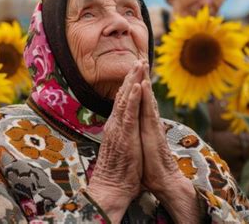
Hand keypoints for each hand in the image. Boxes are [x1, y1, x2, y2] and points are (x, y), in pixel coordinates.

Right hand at [87, 60, 144, 222]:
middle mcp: (115, 125)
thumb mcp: (122, 152)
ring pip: (125, 100)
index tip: (134, 72)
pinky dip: (132, 98)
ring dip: (132, 81)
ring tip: (138, 64)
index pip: (122, 103)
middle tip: (138, 59)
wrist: (110, 189)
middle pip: (122, 96)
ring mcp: (119, 129)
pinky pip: (129, 113)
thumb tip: (124, 137)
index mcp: (116, 128)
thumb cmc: (118, 174)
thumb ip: (123, 141)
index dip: (128, 86)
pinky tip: (136, 86)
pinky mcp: (124, 135)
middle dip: (131, 77)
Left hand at [139, 64, 199, 222]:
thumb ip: (140, 138)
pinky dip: (145, 97)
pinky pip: (148, 111)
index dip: (137, 88)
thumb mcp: (141, 149)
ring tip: (141, 64)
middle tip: (138, 60)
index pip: (141, 103)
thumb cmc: (151, 169)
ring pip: (147, 99)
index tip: (133, 74)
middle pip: (145, 97)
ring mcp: (152, 126)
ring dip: (144, 81)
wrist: (164, 182)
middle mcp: (149, 123)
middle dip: (141, 78)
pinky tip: (143, 84)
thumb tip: (137, 133)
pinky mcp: (153, 132)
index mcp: (145, 126)